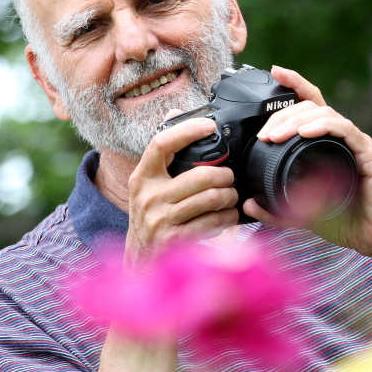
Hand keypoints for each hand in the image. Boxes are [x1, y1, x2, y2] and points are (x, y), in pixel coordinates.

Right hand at [124, 110, 239, 264]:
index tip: (210, 126)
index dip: (187, 131)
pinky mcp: (175, 239)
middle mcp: (149, 196)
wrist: (140, 259)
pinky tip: (226, 216)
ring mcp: (161, 219)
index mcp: (142, 177)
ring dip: (230, 197)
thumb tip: (174, 112)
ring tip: (230, 198)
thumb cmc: (152, 215)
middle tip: (230, 179)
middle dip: (226, 176)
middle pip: (202, 175)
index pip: (161, 143)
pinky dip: (227, 218)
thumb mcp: (149, 184)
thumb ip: (163, 154)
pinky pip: (213, 222)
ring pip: (212, 199)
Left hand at [243, 66, 371, 259]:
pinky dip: (323, 126)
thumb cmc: (347, 222)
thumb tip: (248, 205)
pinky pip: (344, 130)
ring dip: (297, 119)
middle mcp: (343, 139)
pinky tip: (304, 132)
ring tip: (276, 134)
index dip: (294, 85)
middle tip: (264, 132)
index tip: (274, 72)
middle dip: (284, 114)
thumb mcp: (302, 216)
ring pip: (326, 113)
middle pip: (312, 108)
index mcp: (328, 145)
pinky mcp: (367, 154)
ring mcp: (356, 144)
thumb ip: (276, 211)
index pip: (311, 107)